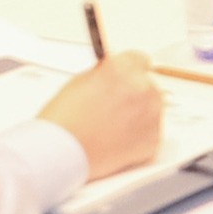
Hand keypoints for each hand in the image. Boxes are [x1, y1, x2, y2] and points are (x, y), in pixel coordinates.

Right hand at [43, 54, 168, 179]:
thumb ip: (104, 74)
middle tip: (113, 109)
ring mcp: (152, 115)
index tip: (126, 79)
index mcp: (123, 69)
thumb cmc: (63, 121)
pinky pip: (151, 132)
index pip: (139, 60)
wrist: (59, 153)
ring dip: (138, 115)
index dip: (130, 71)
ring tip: (111, 127)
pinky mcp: (153, 139)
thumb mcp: (79, 82)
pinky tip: (117, 140)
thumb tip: (114, 75)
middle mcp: (143, 88)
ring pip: (152, 109)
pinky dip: (138, 137)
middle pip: (147, 85)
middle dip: (133, 95)